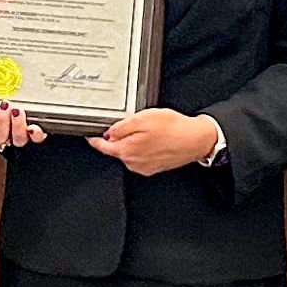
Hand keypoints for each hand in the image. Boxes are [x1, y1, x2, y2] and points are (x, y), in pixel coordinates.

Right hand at [0, 101, 48, 152]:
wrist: (26, 102)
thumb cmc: (0, 108)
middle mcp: (5, 137)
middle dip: (0, 121)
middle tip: (3, 106)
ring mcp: (20, 136)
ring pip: (17, 139)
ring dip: (16, 126)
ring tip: (17, 111)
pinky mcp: (36, 135)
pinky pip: (37, 139)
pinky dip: (35, 133)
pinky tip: (33, 126)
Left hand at [89, 108, 219, 178]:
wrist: (196, 140)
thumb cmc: (173, 129)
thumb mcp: (143, 118)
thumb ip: (121, 127)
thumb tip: (107, 133)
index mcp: (127, 151)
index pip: (102, 147)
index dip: (94, 139)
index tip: (90, 135)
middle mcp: (133, 163)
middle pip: (117, 148)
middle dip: (121, 136)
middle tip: (137, 123)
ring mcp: (144, 167)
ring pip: (130, 151)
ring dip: (134, 141)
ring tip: (152, 130)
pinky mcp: (153, 168)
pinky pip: (141, 156)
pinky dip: (144, 147)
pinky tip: (157, 138)